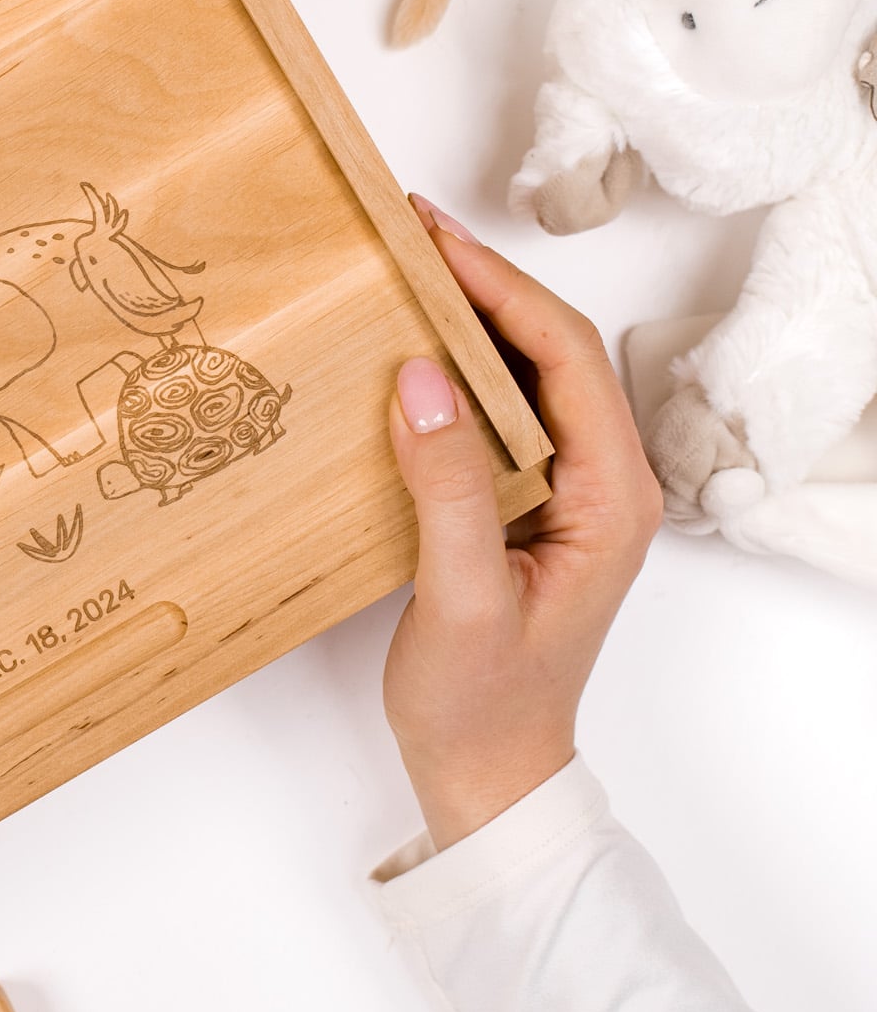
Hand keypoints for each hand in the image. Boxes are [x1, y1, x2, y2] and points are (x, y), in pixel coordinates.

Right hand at [382, 197, 663, 849]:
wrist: (487, 778)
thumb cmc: (482, 706)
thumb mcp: (461, 599)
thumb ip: (449, 487)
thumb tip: (419, 376)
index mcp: (610, 496)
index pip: (562, 355)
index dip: (497, 286)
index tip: (429, 238)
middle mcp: (600, 483)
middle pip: (549, 349)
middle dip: (481, 283)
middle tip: (406, 233)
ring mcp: (564, 493)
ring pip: (523, 375)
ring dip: (465, 319)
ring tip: (400, 274)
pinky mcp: (523, 506)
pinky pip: (496, 414)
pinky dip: (450, 370)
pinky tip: (401, 355)